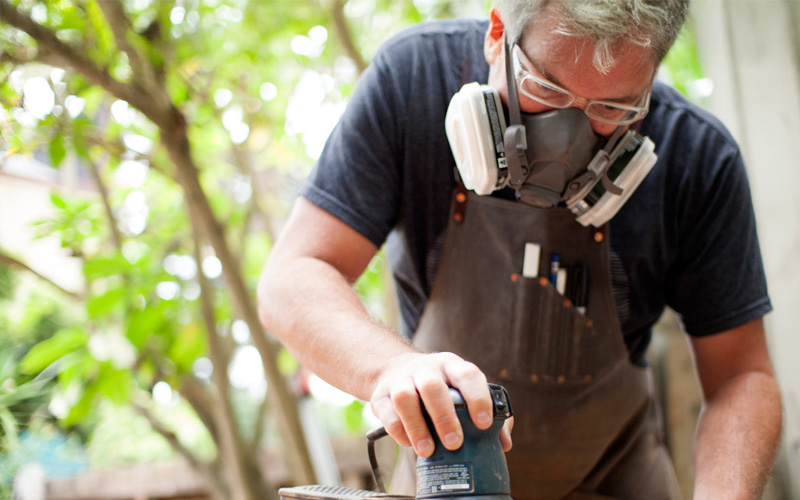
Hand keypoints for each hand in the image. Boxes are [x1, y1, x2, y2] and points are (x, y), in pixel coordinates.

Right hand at [369, 351, 511, 456]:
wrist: (394, 369)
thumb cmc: (438, 386)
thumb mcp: (460, 389)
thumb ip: (485, 412)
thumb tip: (503, 442)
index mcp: (451, 366)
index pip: (467, 375)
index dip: (477, 398)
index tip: (484, 423)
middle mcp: (426, 369)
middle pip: (433, 386)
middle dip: (445, 417)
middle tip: (455, 443)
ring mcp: (401, 379)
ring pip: (405, 397)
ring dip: (417, 426)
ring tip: (428, 450)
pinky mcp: (381, 395)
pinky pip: (386, 412)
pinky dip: (399, 431)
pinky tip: (409, 443)